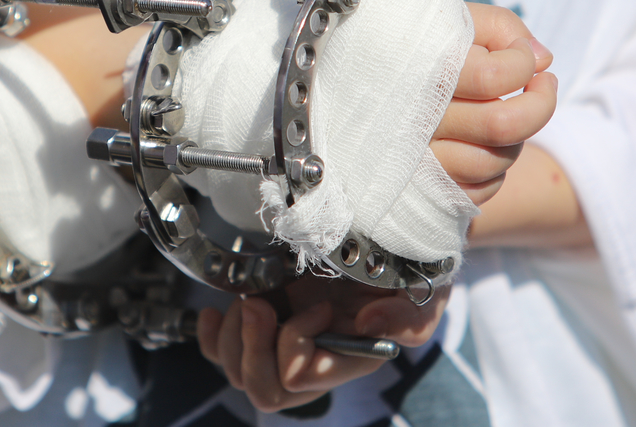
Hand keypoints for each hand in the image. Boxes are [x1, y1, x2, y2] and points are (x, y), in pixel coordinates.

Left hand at [197, 276, 448, 411]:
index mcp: (349, 359)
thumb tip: (370, 323)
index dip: (298, 341)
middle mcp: (315, 360)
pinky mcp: (266, 326)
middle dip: (253, 346)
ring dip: (234, 334)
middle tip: (258, 303)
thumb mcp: (423, 291)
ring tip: (253, 299)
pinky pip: (223, 351)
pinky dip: (212, 335)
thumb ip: (409, 317)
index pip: (301, 377)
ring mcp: (286, 344)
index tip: (318, 303)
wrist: (388, 245)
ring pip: (239, 372)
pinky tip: (215, 313)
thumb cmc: (407, 272)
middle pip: (264, 390)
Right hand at [430, 3, 557, 205]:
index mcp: (422, 68)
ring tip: (508, 114)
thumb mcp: (453, 18)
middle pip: (501, 125)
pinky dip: (493, 173)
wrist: (358, 77)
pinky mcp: (419, 186)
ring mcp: (414, 156)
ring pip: (491, 162)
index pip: (495, 76)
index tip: (524, 55)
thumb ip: (501, 27)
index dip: (525, 64)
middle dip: (540, 105)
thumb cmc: (417, 45)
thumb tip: (543, 60)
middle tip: (544, 85)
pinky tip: (485, 145)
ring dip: (515, 141)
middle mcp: (414, 116)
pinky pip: (475, 192)